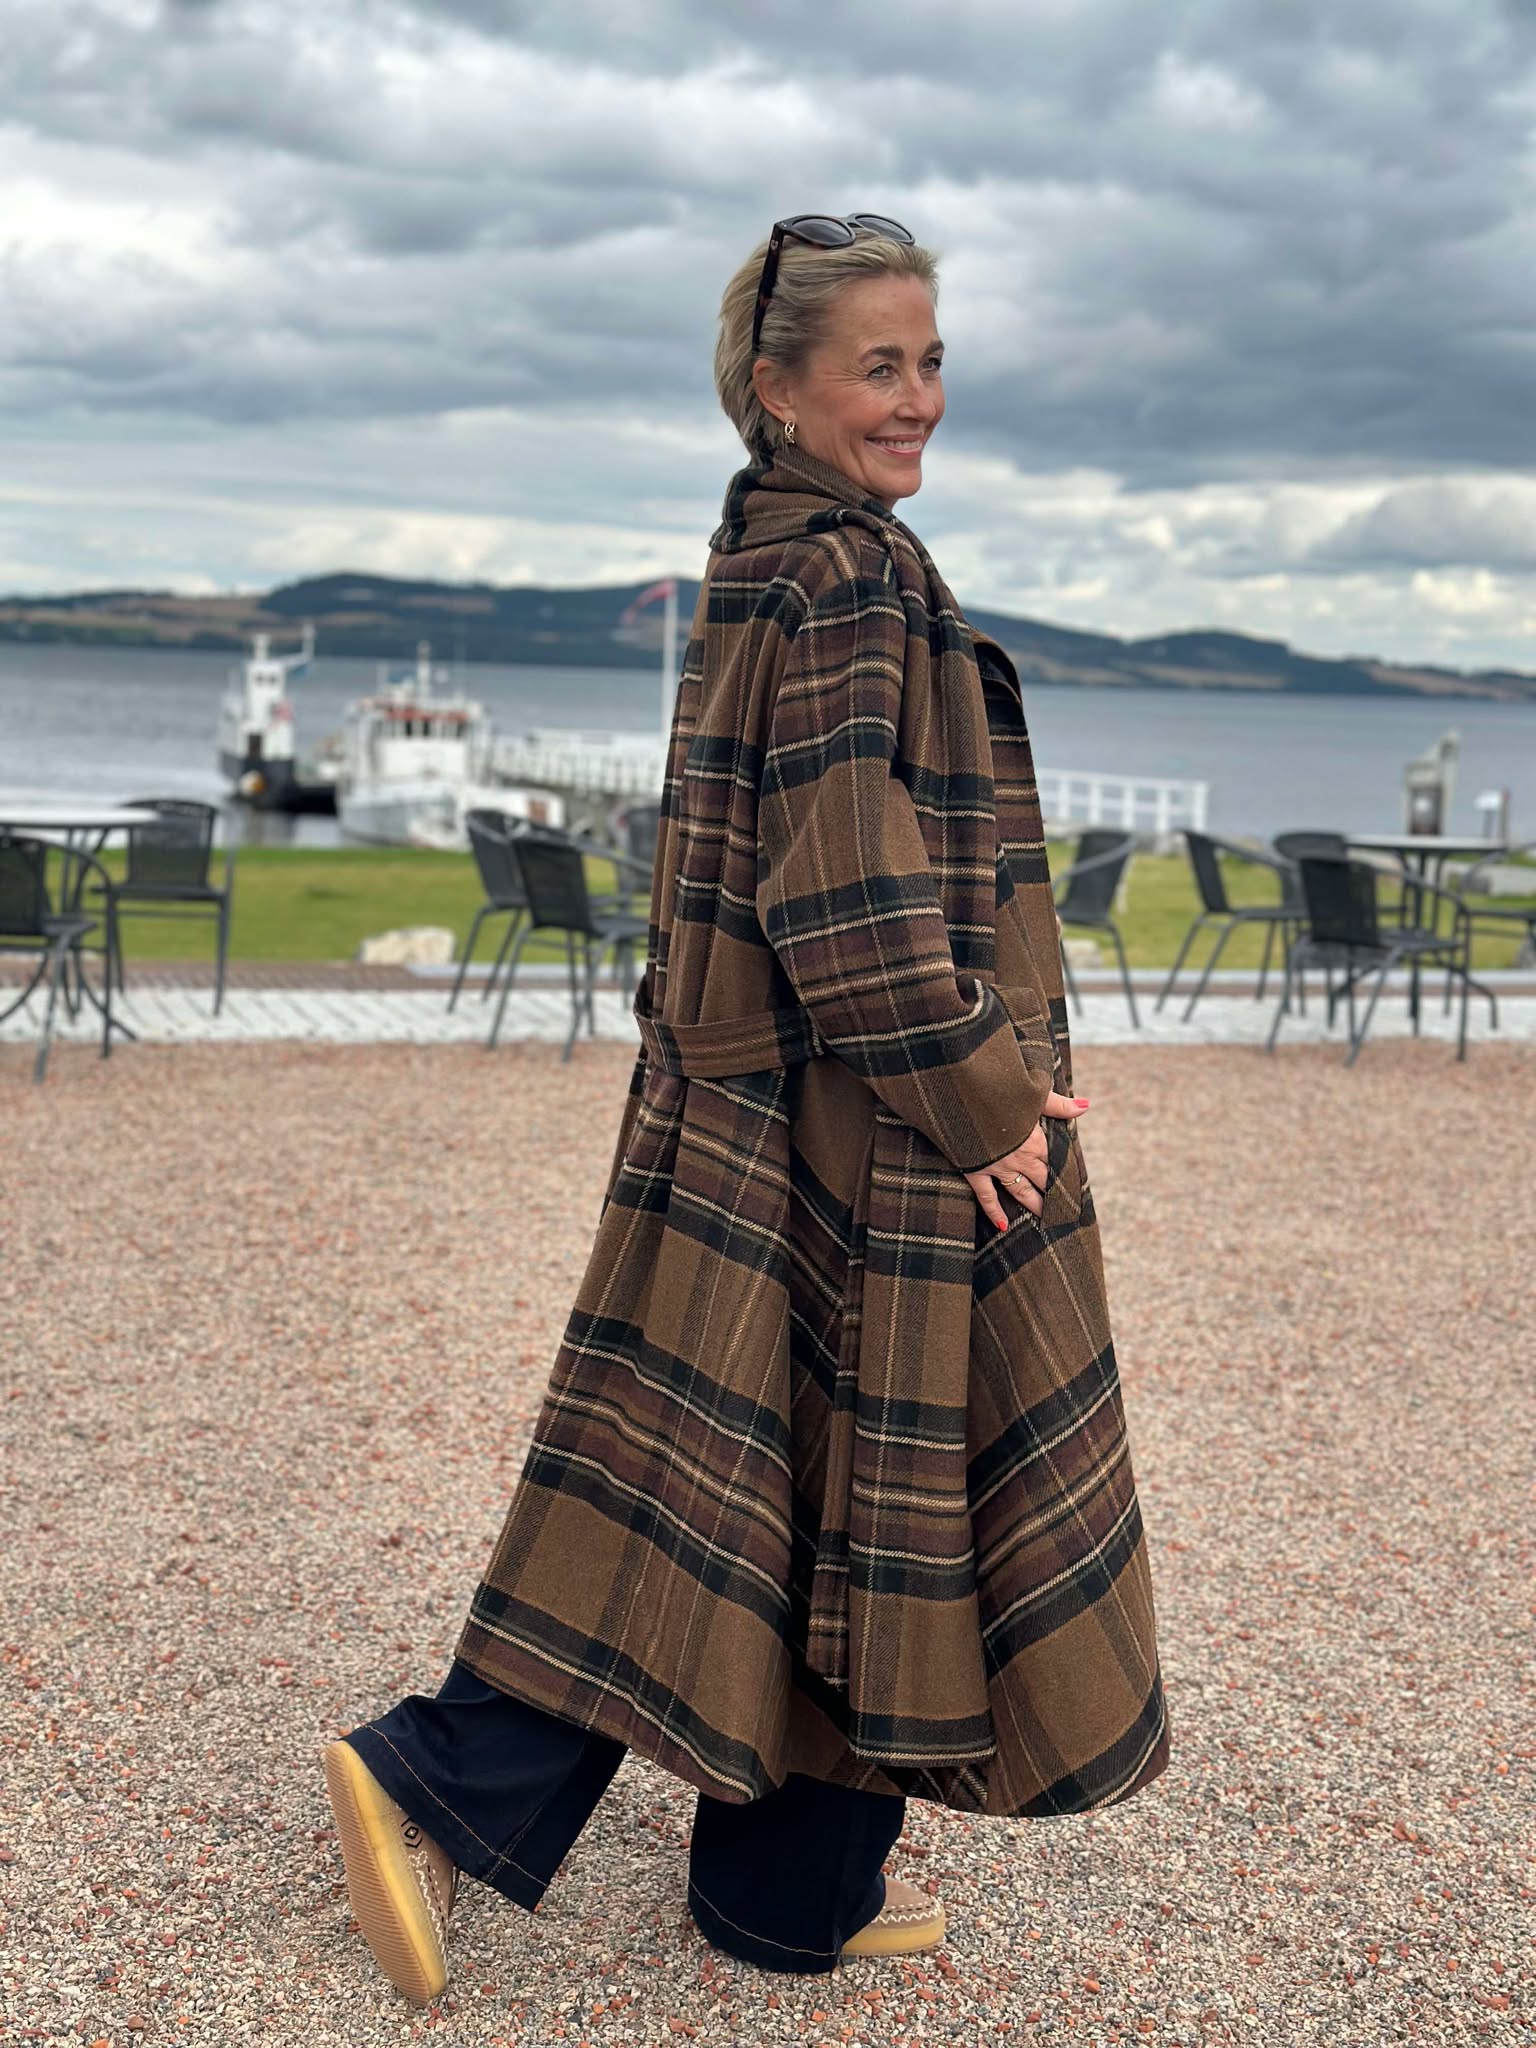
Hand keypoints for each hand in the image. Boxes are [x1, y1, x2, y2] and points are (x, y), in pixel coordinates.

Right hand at [965, 1089, 1088, 1231]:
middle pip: (1042, 1181)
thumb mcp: (1031, 1093)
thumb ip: (1057, 1104)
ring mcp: (996, 1167)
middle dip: (1055, 1195)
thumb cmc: (997, 1090)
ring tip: (1045, 1217)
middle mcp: (1019, 1158)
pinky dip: (994, 1212)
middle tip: (1066, 1210)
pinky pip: (986, 1197)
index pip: (1056, 1163)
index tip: (1077, 1188)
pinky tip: (1003, 1226)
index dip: (1067, 1175)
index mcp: (1034, 1140)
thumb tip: (1085, 1105)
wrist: (960, 1095)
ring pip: (1020, 1192)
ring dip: (1034, 1204)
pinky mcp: (974, 1170)